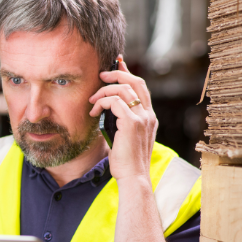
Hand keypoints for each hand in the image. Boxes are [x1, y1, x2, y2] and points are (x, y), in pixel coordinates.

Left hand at [89, 58, 157, 182]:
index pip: (141, 88)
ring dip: (104, 91)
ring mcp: (142, 118)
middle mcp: (149, 115)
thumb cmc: (125, 161)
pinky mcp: (132, 123)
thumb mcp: (124, 137)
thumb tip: (106, 110)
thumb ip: (121, 122)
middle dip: (117, 73)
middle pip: (136, 82)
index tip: (117, 64)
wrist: (133, 177)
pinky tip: (93, 111)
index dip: (128, 74)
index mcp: (148, 117)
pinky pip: (115, 102)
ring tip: (92, 100)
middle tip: (101, 74)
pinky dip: (102, 102)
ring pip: (123, 90)